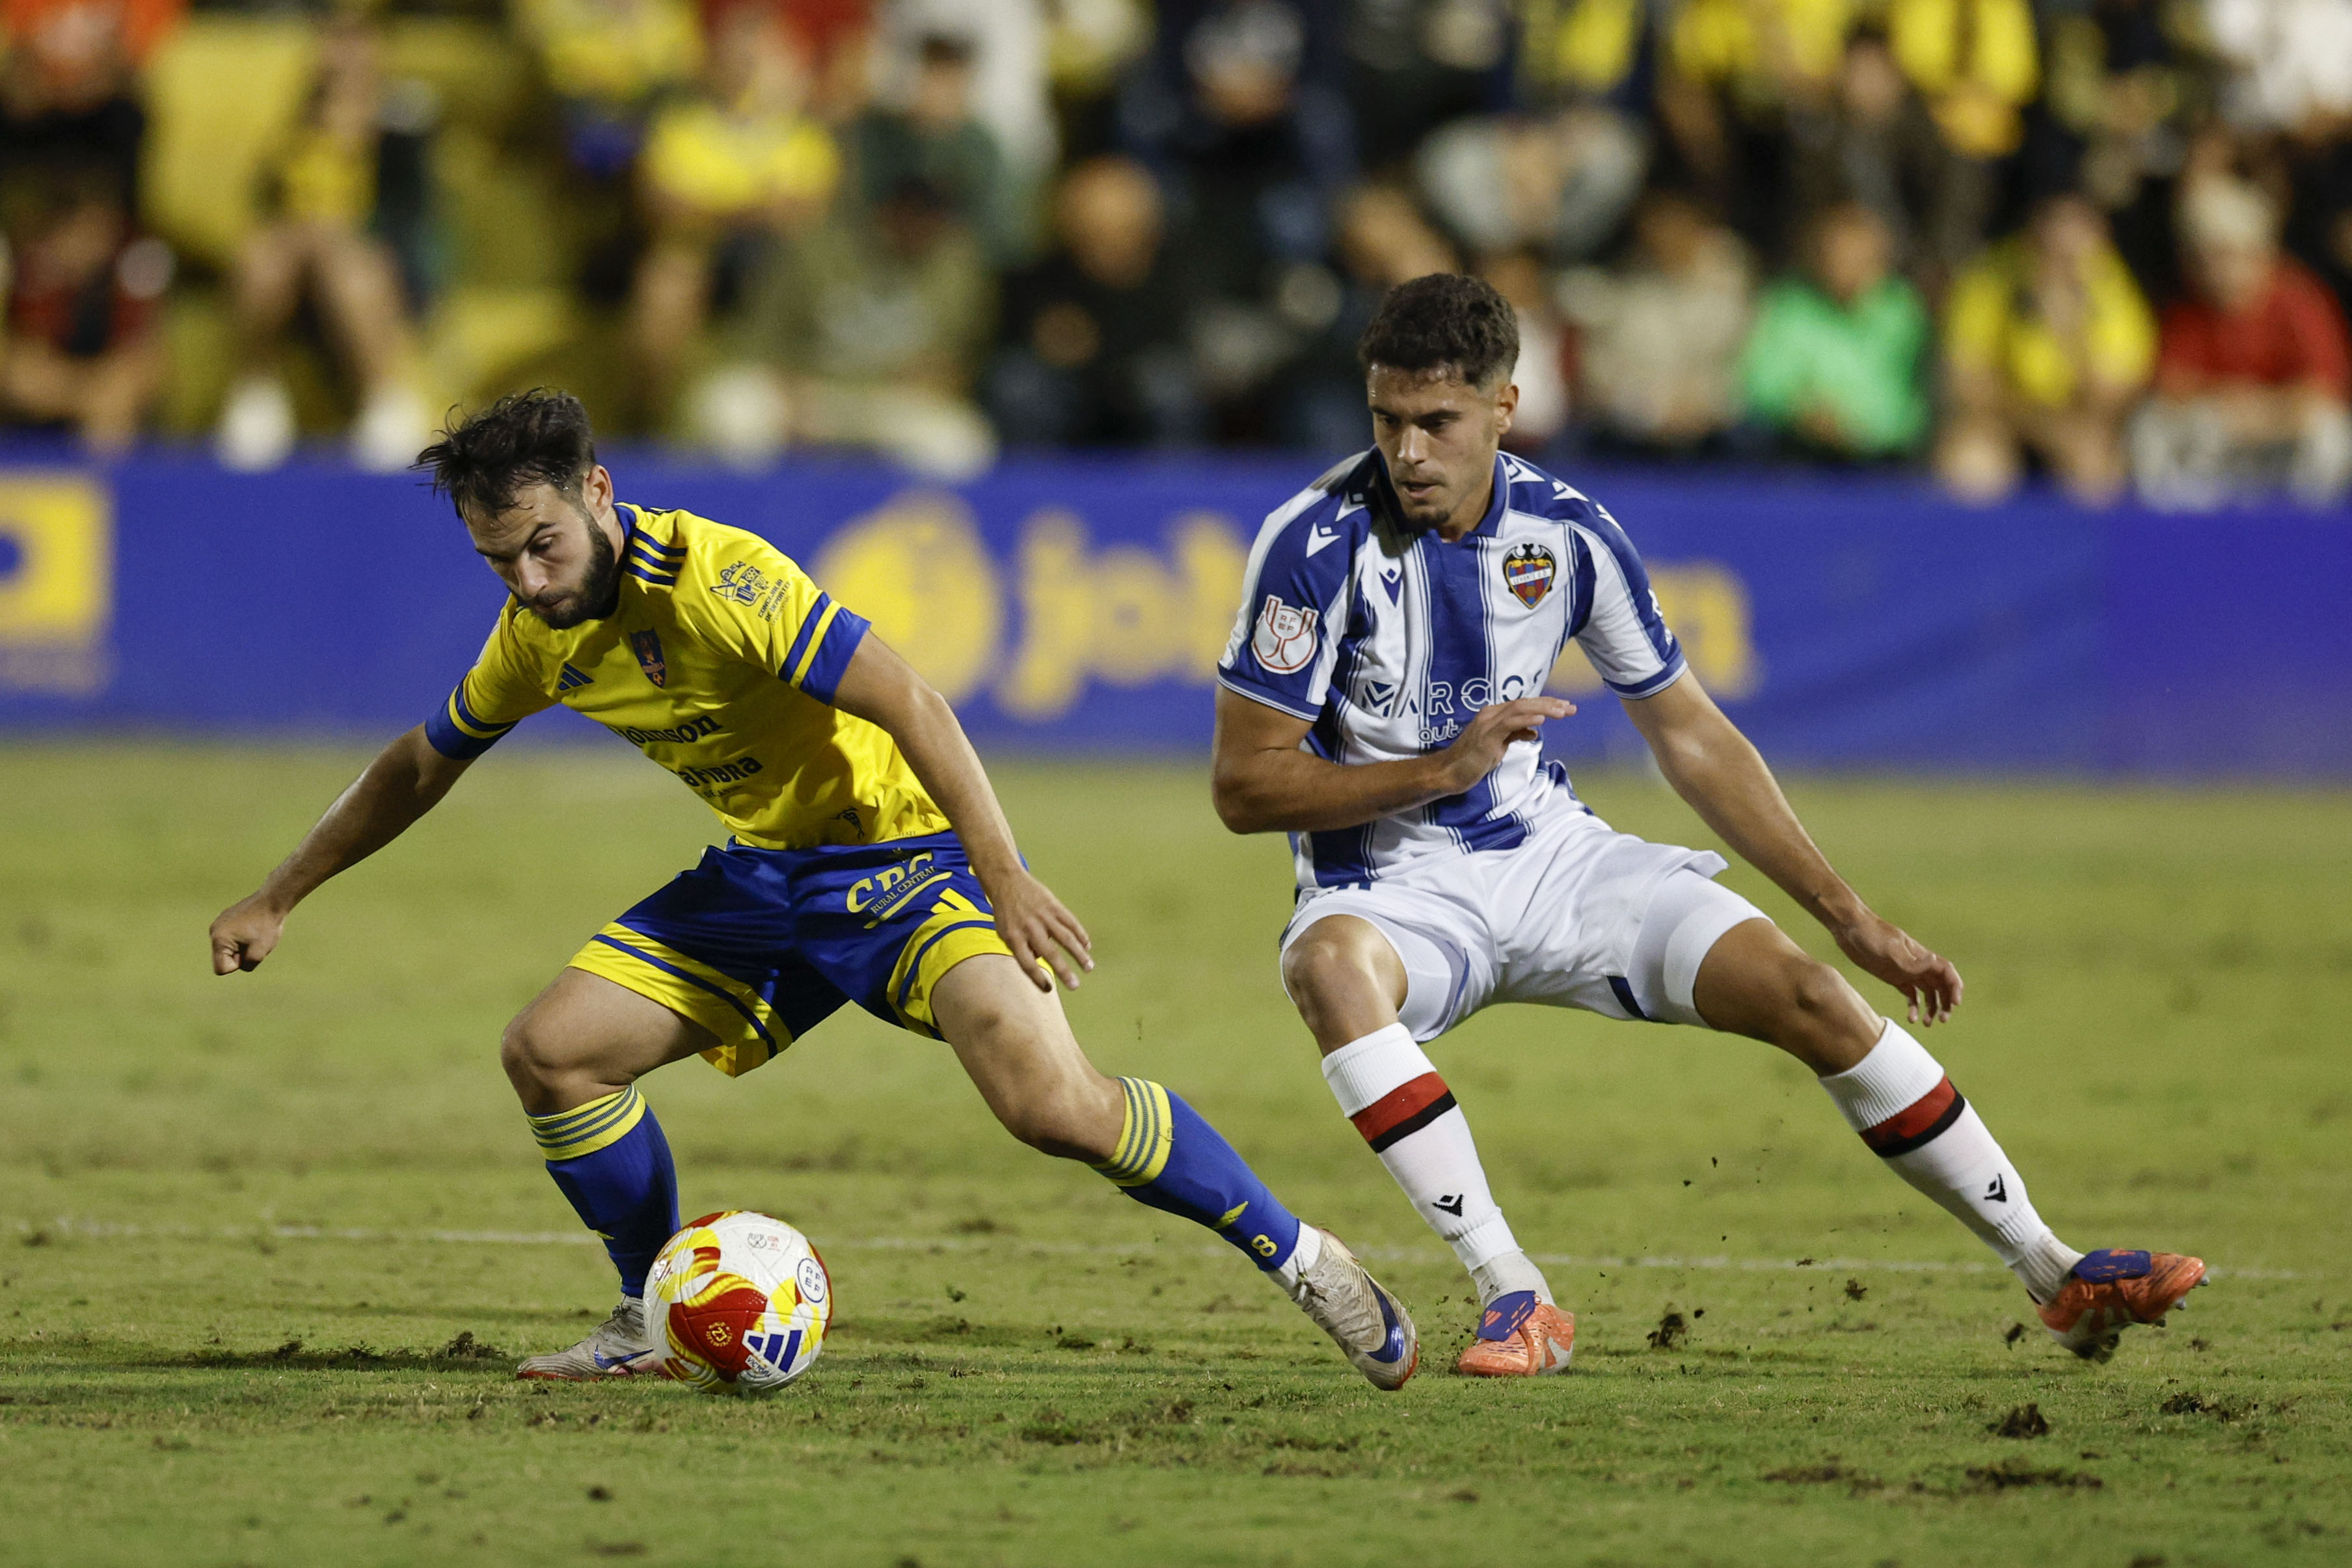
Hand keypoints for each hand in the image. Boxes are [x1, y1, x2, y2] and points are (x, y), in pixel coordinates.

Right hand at [210, 893, 286, 974]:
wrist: (272, 901)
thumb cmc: (266, 927)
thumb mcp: (259, 954)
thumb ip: (246, 966)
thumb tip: (239, 964)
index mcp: (218, 940)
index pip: (221, 969)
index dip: (238, 965)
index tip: (249, 950)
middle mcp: (213, 931)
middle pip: (224, 958)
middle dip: (240, 955)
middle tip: (254, 941)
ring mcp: (219, 923)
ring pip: (230, 948)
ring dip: (243, 946)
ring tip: (255, 934)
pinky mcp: (226, 918)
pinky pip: (233, 937)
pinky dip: (244, 937)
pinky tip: (254, 927)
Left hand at [983, 866, 1094, 992]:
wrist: (1007, 882)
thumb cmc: (1007, 913)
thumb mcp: (1005, 933)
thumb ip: (1021, 949)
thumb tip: (1039, 962)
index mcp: (1014, 937)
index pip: (1026, 963)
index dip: (1037, 978)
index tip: (1048, 989)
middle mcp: (1029, 927)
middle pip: (1049, 953)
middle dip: (1064, 971)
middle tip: (1075, 986)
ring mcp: (1043, 915)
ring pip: (1065, 938)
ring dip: (1079, 954)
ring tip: (1089, 967)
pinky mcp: (1053, 905)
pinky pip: (1070, 922)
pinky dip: (1080, 934)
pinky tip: (1087, 946)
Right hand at [1438, 697, 1575, 792]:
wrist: (1450, 772)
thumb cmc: (1473, 760)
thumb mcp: (1499, 746)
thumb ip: (1514, 735)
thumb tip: (1534, 731)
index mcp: (1494, 714)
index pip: (1524, 704)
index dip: (1546, 703)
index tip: (1565, 707)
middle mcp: (1491, 714)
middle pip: (1525, 702)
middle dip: (1550, 704)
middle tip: (1571, 708)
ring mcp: (1488, 724)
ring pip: (1519, 709)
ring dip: (1543, 709)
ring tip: (1562, 712)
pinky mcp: (1487, 737)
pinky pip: (1509, 724)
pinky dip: (1526, 720)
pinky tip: (1541, 721)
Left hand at [1831, 910, 1961, 1026]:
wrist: (1849, 928)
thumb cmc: (1871, 934)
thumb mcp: (1890, 949)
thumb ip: (1911, 961)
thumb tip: (1934, 961)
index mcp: (1921, 955)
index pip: (1946, 972)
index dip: (1955, 987)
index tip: (1955, 1003)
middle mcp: (1917, 964)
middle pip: (1940, 985)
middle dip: (1946, 1002)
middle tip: (1942, 1019)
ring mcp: (1906, 971)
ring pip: (1928, 992)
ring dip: (1932, 1008)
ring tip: (1927, 1024)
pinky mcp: (1894, 977)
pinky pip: (1910, 994)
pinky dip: (1914, 1007)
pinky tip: (1911, 1018)